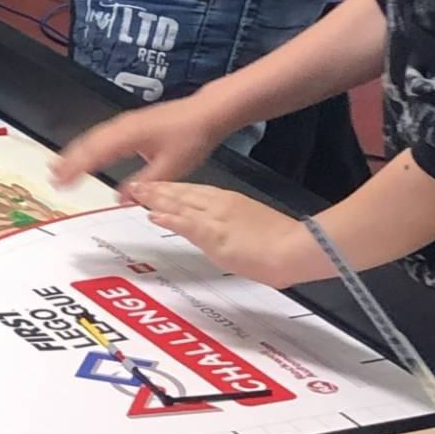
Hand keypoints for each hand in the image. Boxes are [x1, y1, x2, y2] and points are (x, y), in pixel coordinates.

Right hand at [52, 99, 222, 189]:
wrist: (206, 113)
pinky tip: (86, 153)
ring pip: (92, 137)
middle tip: (52, 178)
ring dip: (75, 152)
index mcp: (129, 136)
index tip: (61, 182)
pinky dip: (88, 145)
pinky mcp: (130, 124)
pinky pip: (101, 135)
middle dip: (68, 160)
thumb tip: (121, 199)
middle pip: (87, 144)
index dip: (75, 169)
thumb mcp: (170, 167)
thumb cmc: (191, 136)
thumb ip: (144, 184)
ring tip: (60, 167)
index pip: (95, 154)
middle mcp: (122, 127)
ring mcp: (125, 123)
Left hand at [134, 181, 323, 288]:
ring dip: (156, 199)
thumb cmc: (286, 243)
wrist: (297, 247)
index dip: (173, 188)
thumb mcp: (255, 227)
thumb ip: (236, 228)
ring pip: (180, 205)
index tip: (156, 185)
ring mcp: (216, 218)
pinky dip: (169, 219)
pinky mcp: (216, 234)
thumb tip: (226, 236)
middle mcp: (219, 204)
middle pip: (182, 194)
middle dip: (158, 190)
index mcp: (230, 201)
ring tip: (137, 194)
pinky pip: (187, 225)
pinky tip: (153, 216)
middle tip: (137, 185)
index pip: (194, 192)